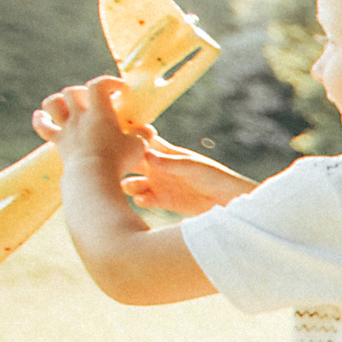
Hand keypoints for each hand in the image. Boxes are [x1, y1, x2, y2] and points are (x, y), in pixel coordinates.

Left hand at [31, 78, 140, 177]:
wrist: (92, 176)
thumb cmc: (118, 161)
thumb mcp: (139, 147)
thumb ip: (142, 135)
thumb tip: (146, 130)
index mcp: (100, 112)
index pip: (99, 85)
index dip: (109, 82)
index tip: (121, 90)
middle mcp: (79, 116)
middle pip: (71, 91)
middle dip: (82, 92)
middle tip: (94, 102)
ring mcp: (67, 128)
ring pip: (52, 103)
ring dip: (59, 101)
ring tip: (68, 106)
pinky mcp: (59, 142)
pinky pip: (43, 126)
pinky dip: (41, 120)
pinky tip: (42, 116)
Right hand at [121, 129, 255, 213]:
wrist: (228, 200)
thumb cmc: (214, 176)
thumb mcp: (192, 166)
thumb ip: (170, 162)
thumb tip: (146, 154)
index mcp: (164, 152)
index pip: (140, 141)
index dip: (126, 140)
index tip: (116, 141)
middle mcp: (157, 168)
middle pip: (129, 163)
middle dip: (120, 164)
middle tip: (114, 167)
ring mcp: (158, 185)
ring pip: (131, 183)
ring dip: (128, 184)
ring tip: (131, 186)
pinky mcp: (162, 202)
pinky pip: (143, 200)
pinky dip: (140, 200)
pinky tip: (143, 200)